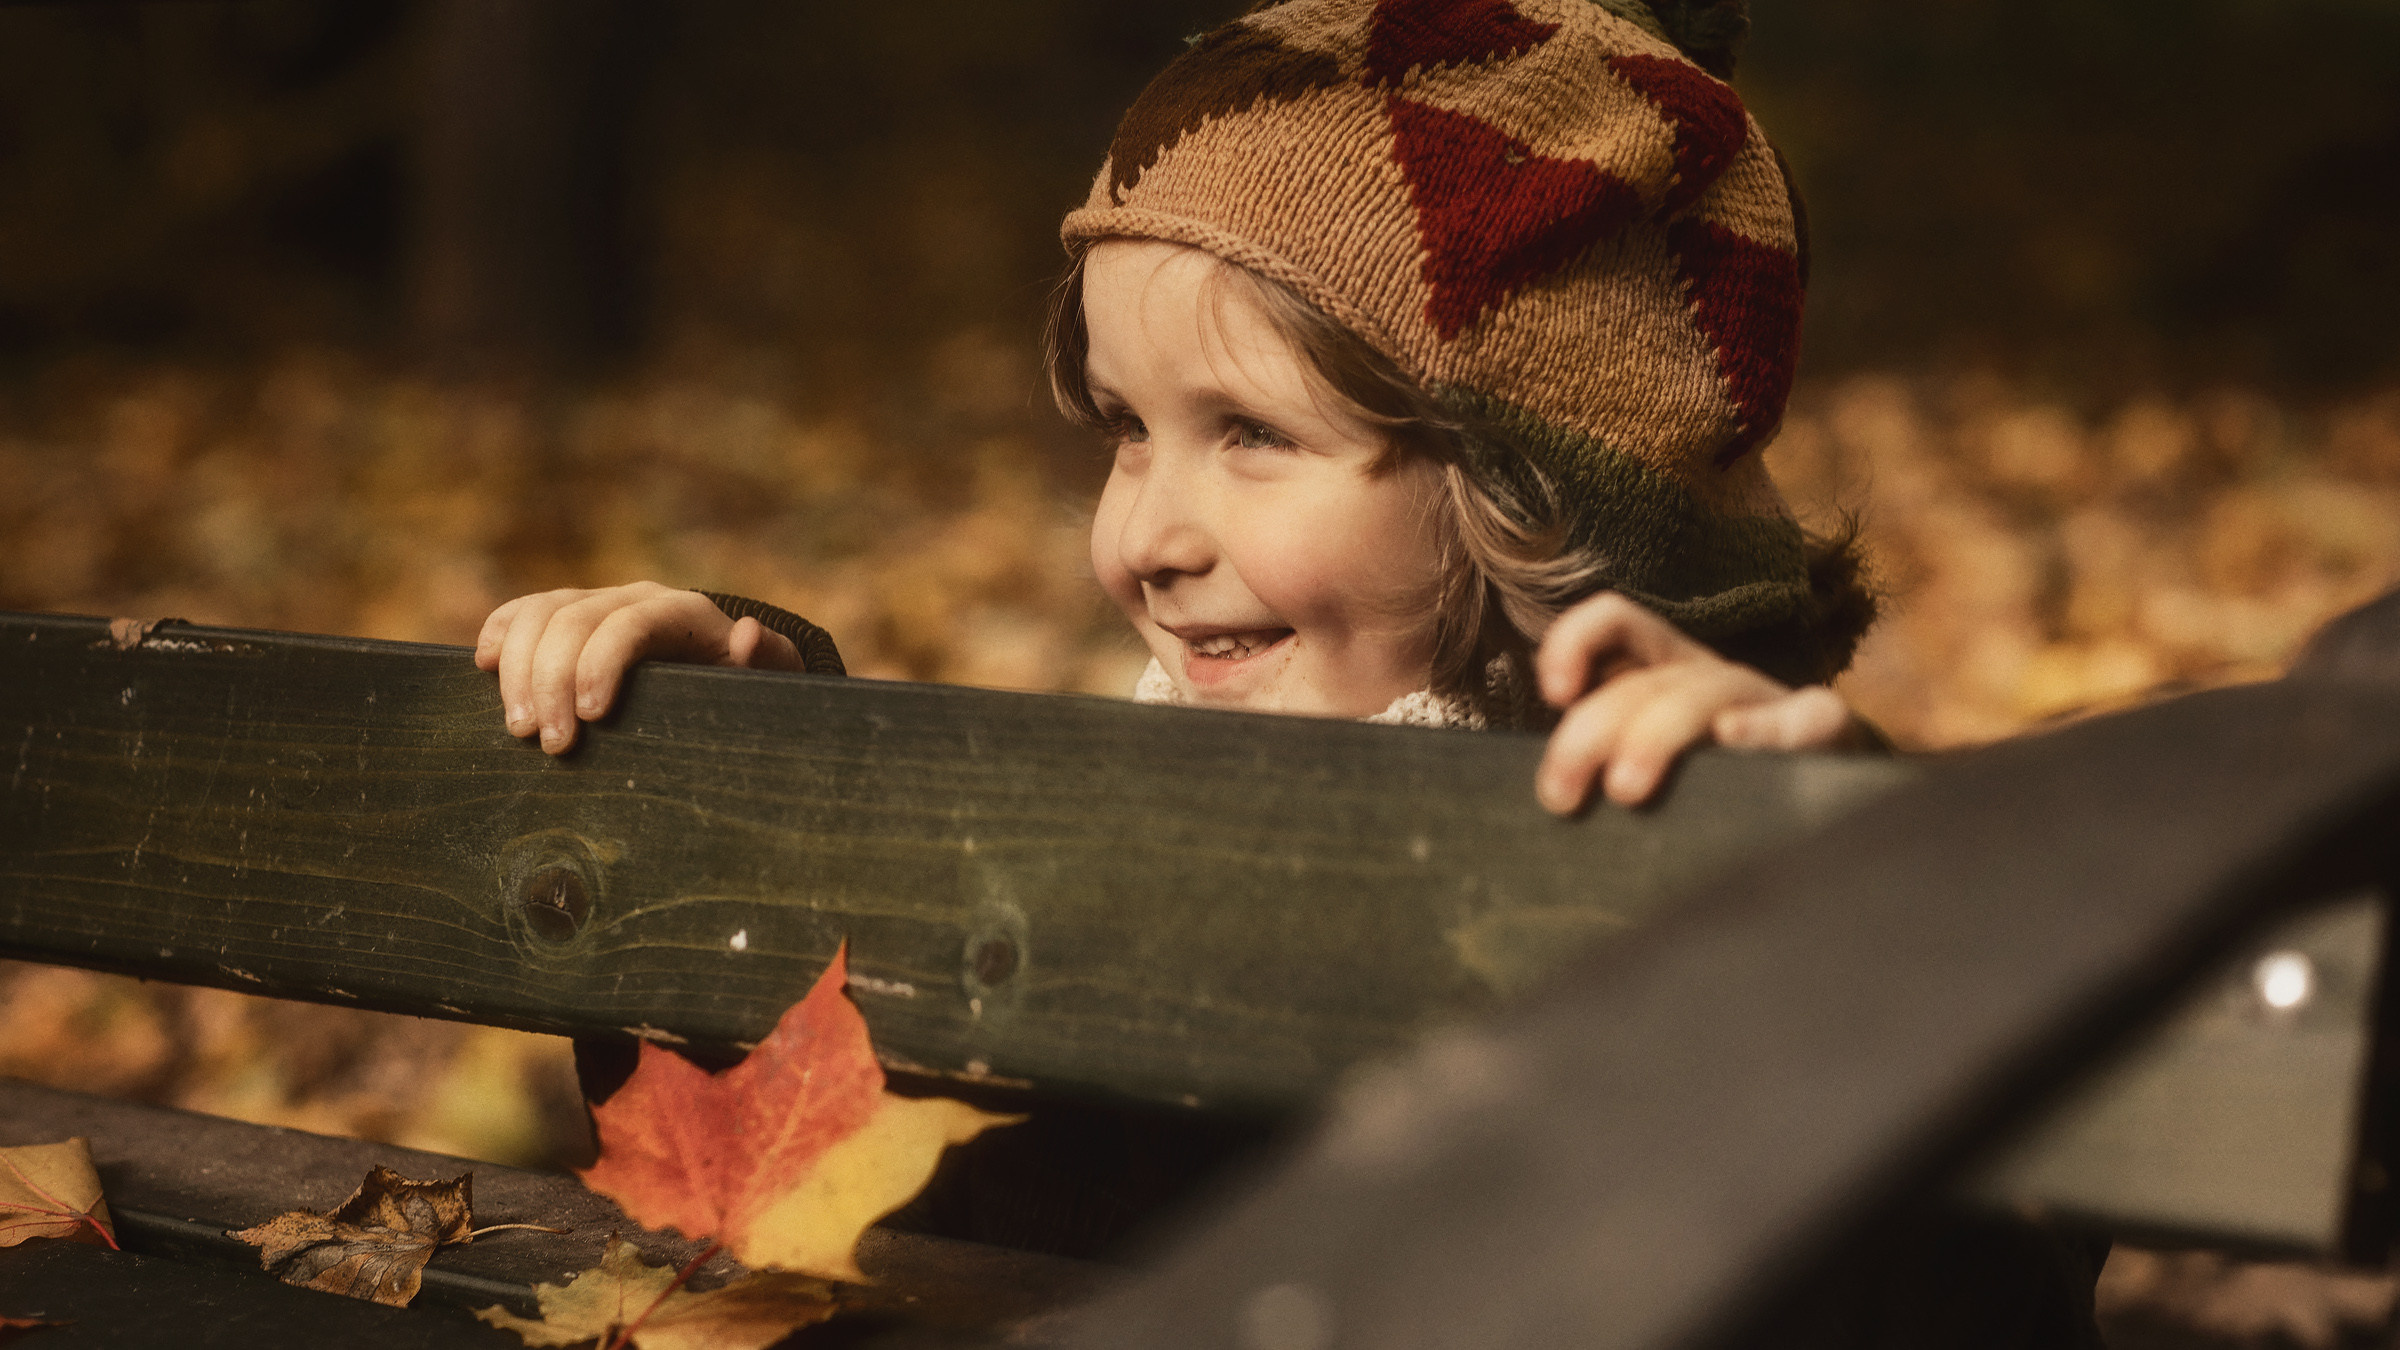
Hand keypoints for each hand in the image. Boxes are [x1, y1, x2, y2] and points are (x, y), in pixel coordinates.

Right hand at [473, 582, 803, 754]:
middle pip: (575, 619)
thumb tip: (747, 633)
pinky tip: (482, 666)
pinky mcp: (569, 619)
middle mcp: (637, 599)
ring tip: (518, 729)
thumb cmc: (746, 696)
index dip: (601, 663)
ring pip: (541, 614)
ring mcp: (599, 605)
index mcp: (685, 614)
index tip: (590, 718)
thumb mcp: (769, 688)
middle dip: (551, 679)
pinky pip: (523, 611)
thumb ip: (769, 662)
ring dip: (517, 668)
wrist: (723, 687)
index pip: (631, 623)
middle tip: (549, 745)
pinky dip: (499, 633)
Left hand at [1533, 592, 1862, 812]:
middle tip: (1562, 796)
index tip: (1553, 694)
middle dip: (1591, 732)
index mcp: (1665, 675)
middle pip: (1645, 680)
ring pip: (1703, 695)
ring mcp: (1767, 701)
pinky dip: (1768, 727)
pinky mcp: (1823, 731)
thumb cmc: (1719, 789)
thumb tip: (1550, 797)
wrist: (1834, 800)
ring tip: (1626, 789)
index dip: (1575, 641)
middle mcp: (1711, 677)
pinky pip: (1807, 717)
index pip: (1616, 623)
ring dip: (1656, 735)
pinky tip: (1733, 739)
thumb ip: (1603, 765)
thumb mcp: (1651, 770)